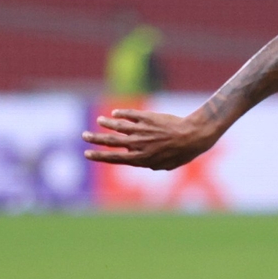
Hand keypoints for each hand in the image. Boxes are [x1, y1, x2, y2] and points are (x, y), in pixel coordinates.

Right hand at [83, 109, 218, 169]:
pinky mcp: (147, 118)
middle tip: (84, 135)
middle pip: (111, 141)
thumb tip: (139, 159)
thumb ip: (150, 163)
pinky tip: (115, 114)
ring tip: (99, 121)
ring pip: (118, 126)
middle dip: (95, 139)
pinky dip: (121, 114)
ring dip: (106, 124)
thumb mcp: (166, 165)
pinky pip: (130, 115)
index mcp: (141, 158)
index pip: (114, 158)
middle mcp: (138, 144)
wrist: (194, 135)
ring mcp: (142, 130)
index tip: (88, 153)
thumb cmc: (183, 153)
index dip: (99, 156)